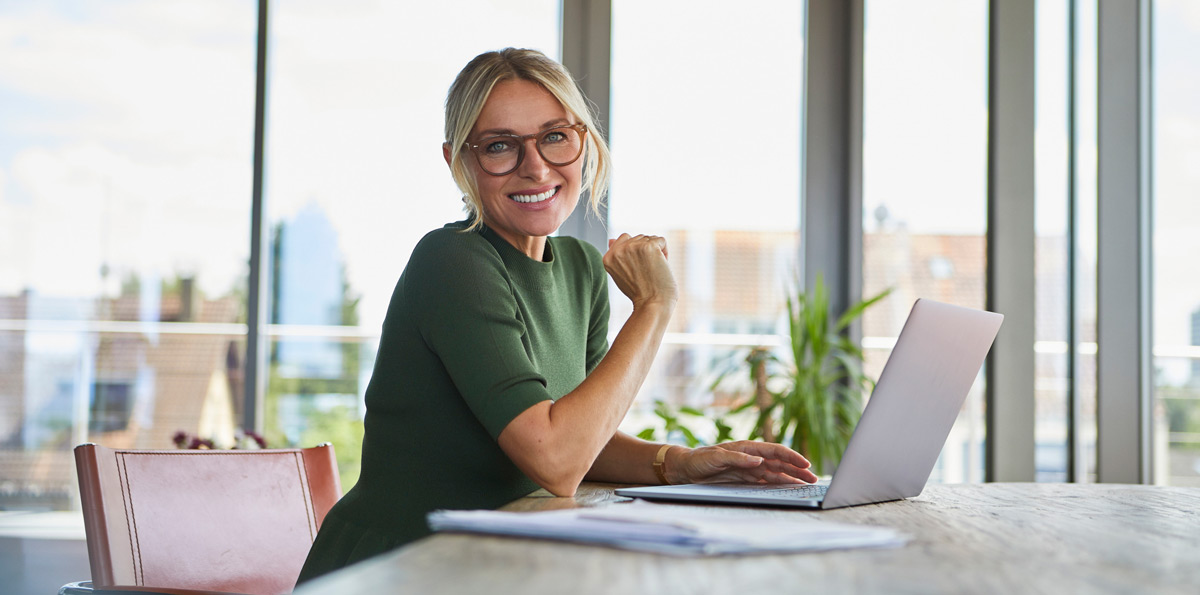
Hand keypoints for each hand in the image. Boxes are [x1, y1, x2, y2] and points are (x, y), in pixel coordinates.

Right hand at [604, 233, 677, 309]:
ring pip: (650, 238)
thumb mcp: (621, 274)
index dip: (636, 253)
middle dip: (646, 252)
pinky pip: (661, 240)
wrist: (652, 305)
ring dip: (656, 253)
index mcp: (608, 257)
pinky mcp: (648, 246)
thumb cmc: (640, 292)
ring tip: (653, 270)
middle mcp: (618, 250)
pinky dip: (665, 252)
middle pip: (638, 237)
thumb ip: (617, 256)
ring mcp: (632, 247)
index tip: (638, 270)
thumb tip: (612, 240)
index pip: (624, 238)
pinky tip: (661, 266)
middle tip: (646, 272)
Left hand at [666, 441, 819, 484]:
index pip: (775, 451)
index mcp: (747, 448)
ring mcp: (750, 468)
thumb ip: (737, 459)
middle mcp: (752, 457)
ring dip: (791, 477)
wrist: (685, 468)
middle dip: (798, 469)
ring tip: (806, 484)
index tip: (805, 465)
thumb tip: (758, 461)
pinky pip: (767, 480)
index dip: (791, 457)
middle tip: (813, 479)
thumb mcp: (716, 457)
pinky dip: (779, 483)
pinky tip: (788, 487)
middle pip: (780, 462)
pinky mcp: (746, 478)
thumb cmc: (699, 459)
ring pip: (776, 472)